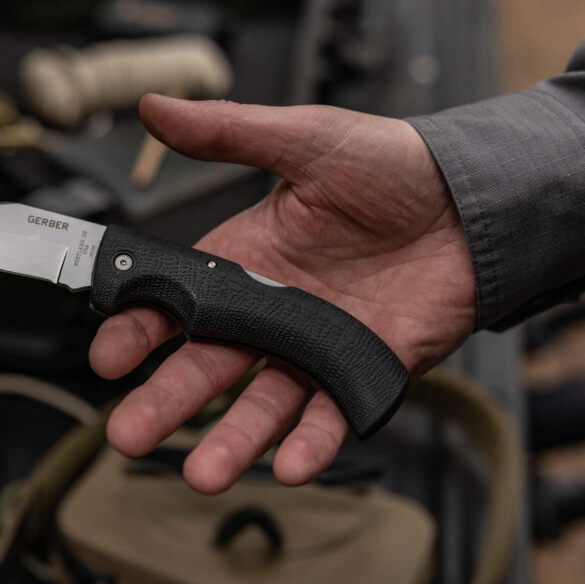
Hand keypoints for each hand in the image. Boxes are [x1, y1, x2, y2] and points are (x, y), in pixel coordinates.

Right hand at [89, 95, 475, 493]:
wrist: (475, 200)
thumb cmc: (393, 167)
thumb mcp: (305, 139)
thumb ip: (229, 134)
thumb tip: (155, 110)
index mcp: (245, 259)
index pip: (176, 303)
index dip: (140, 330)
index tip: (109, 357)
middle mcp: (272, 311)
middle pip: (207, 366)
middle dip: (165, 403)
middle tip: (129, 435)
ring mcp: (317, 345)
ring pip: (263, 404)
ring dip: (233, 441)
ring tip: (203, 473)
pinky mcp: (366, 368)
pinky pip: (332, 414)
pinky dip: (312, 443)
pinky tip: (290, 464)